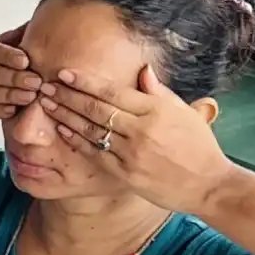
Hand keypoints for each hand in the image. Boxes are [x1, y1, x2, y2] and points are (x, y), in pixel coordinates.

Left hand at [39, 66, 236, 215]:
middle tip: (45, 85)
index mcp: (155, 111)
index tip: (63, 73)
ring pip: (91, 130)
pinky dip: (77, 140)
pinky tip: (62, 129)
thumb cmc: (199, 146)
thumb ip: (158, 92)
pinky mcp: (126, 174)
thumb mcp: (184, 112)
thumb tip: (142, 69)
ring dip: (65, 116)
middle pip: (95, 109)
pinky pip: (95, 154)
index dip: (84, 82)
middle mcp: (141, 130)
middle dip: (67, 96)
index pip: (111, 91)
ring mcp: (132, 154)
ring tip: (47, 104)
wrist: (209, 185)